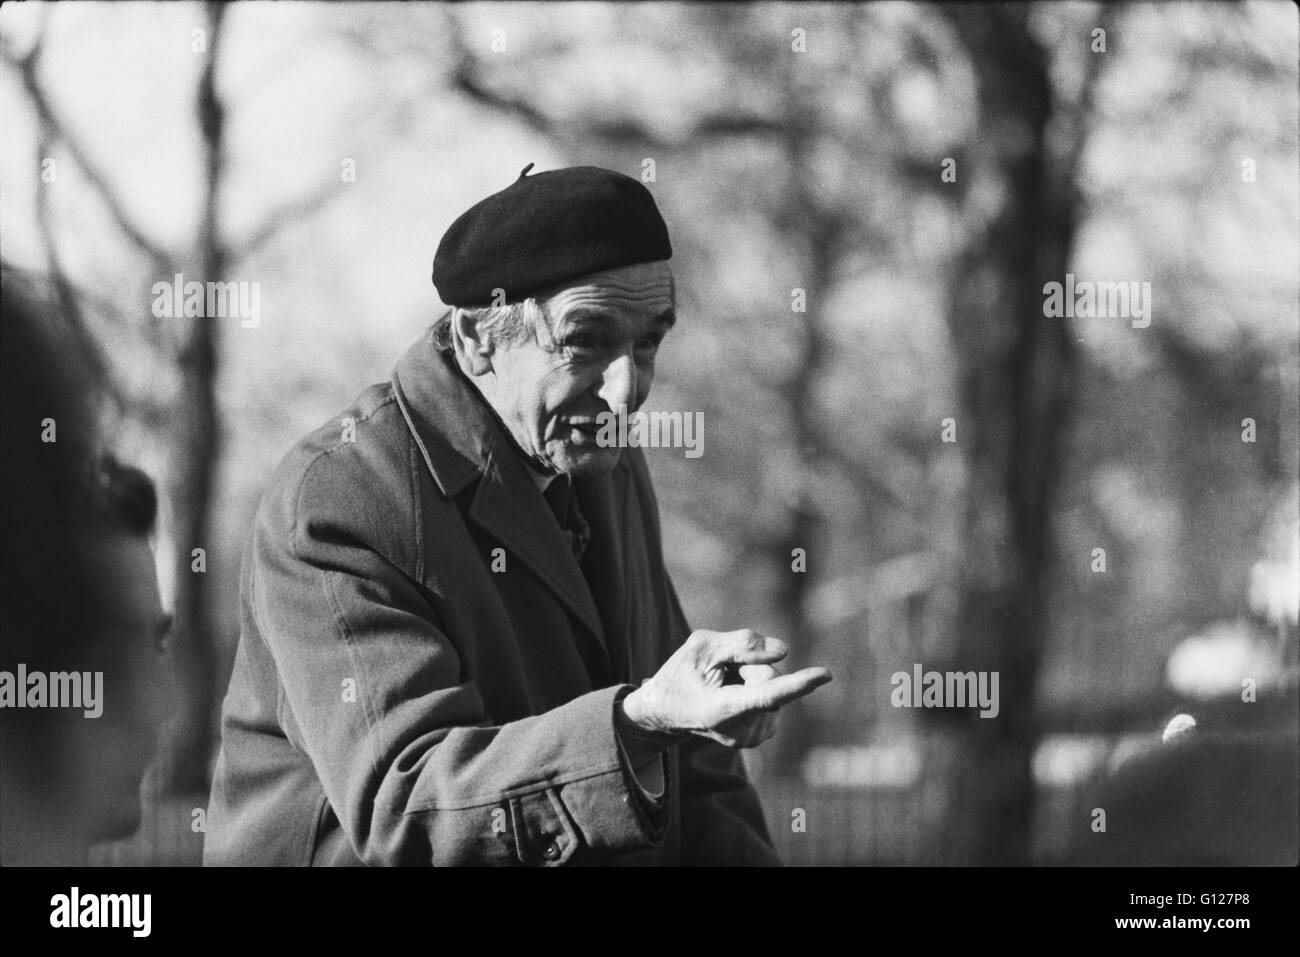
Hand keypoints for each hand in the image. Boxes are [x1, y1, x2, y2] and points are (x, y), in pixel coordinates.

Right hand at [621, 629, 831, 748]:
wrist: (666, 711)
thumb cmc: (681, 674)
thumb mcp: (702, 646)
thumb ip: (742, 643)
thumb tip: (785, 651)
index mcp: (724, 709)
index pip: (768, 694)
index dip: (798, 683)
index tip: (825, 675)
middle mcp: (743, 731)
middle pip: (770, 678)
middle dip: (751, 666)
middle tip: (719, 673)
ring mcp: (753, 737)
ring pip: (774, 686)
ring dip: (752, 678)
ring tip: (723, 687)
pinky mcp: (762, 735)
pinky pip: (774, 696)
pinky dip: (756, 689)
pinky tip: (733, 696)